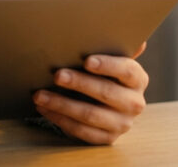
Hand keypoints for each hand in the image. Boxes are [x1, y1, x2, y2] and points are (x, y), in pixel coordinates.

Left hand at [32, 42, 148, 144]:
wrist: (106, 104)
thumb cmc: (104, 74)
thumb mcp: (110, 60)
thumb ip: (115, 47)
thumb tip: (136, 39)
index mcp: (138, 80)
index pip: (127, 71)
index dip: (108, 65)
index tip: (86, 61)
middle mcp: (134, 103)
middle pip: (106, 92)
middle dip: (79, 83)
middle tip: (56, 75)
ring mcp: (122, 124)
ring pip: (90, 115)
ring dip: (62, 104)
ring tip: (40, 95)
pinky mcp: (107, 139)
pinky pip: (81, 131)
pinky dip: (60, 119)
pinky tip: (44, 109)